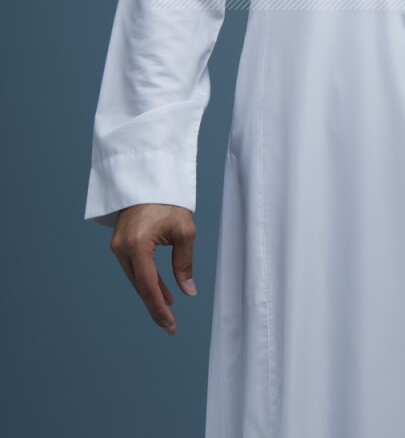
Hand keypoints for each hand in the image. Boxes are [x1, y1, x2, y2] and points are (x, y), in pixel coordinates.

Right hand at [109, 203, 196, 335]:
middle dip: (155, 305)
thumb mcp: (184, 230)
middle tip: (170, 325)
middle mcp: (122, 248)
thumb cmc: (169, 201)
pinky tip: (159, 288)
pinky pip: (133, 268)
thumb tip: (188, 291)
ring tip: (169, 305)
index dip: (159, 308)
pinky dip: (146, 279)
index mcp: (138, 245)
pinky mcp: (119, 242)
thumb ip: (184, 263)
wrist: (150, 178)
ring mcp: (117, 245)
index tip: (170, 325)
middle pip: (140, 286)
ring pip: (136, 278)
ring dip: (152, 292)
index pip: (148, 286)